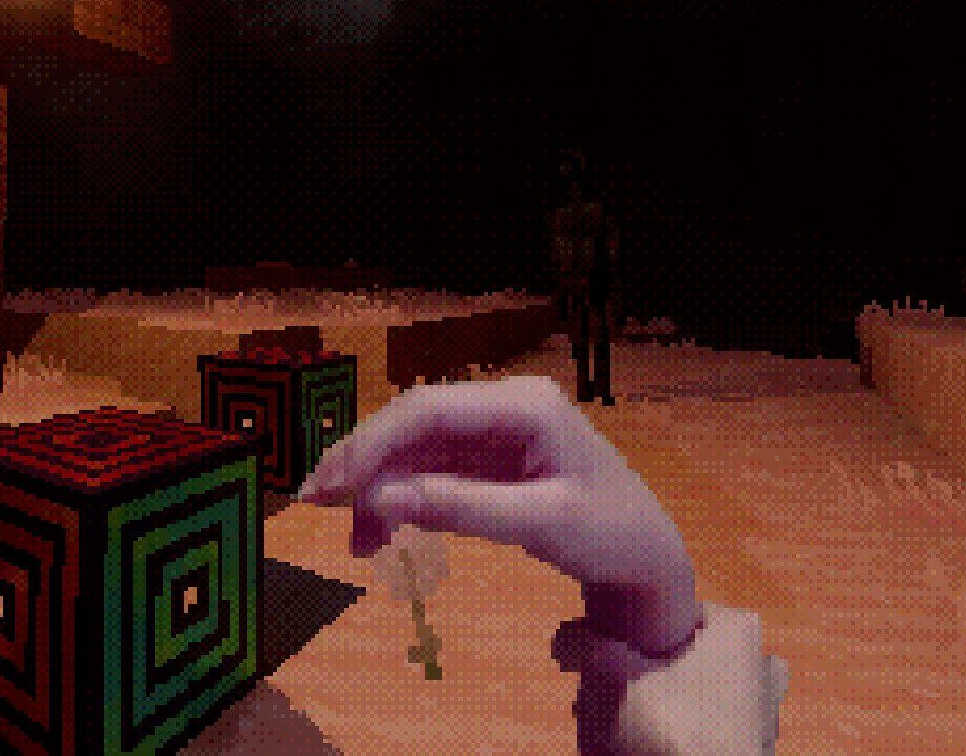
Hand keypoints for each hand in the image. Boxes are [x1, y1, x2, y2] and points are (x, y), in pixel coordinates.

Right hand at [294, 376, 701, 661]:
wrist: (650, 560)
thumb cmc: (611, 535)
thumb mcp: (540, 524)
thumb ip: (463, 508)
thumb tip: (383, 499)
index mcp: (523, 405)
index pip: (428, 411)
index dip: (371, 443)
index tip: (329, 485)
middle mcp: (503, 406)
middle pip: (413, 424)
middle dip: (362, 463)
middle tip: (316, 506)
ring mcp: (494, 432)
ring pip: (415, 449)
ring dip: (377, 488)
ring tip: (356, 543)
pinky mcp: (489, 459)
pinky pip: (430, 470)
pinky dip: (401, 499)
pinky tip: (379, 531)